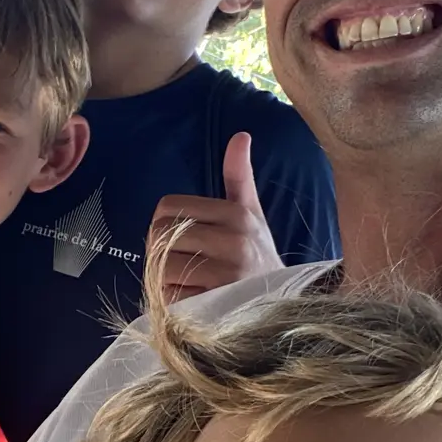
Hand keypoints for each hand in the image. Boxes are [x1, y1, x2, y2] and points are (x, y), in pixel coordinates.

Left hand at [147, 132, 282, 302]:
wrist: (282, 306)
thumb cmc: (258, 257)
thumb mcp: (252, 214)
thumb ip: (239, 176)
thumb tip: (241, 135)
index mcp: (237, 214)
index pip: (168, 208)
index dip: (164, 225)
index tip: (180, 240)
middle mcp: (233, 242)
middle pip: (159, 236)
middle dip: (160, 252)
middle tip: (177, 263)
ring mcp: (225, 276)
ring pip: (161, 266)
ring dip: (164, 279)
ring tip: (186, 283)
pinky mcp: (215, 305)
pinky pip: (169, 297)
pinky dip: (172, 302)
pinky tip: (191, 301)